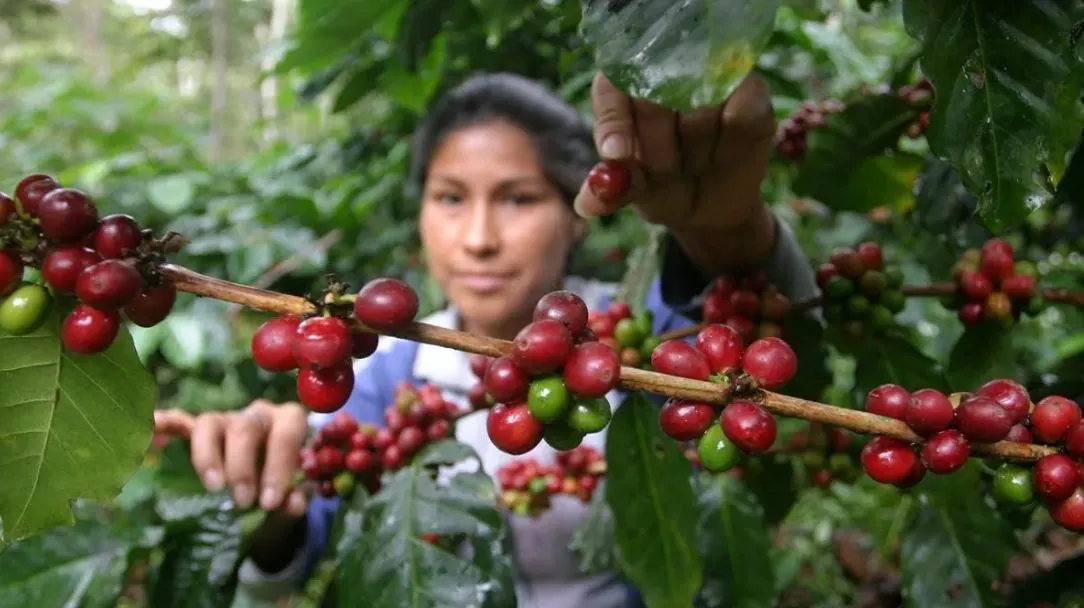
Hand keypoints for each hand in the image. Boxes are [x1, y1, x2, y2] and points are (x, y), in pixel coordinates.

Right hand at [154, 400, 309, 514]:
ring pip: (210, 423)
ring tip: (213, 487)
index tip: (270, 502)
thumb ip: (294, 502)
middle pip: (245, 427)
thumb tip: (292, 502)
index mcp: (288, 422)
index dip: (280, 465)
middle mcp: (257, 414)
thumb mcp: (291, 501)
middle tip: (243, 502)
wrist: (265, 491)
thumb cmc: (280, 490)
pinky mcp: (198, 431)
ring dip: (208, 456)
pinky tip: (153, 426)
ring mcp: (226, 420)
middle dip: (242, 466)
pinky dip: (166, 424)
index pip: (288, 431)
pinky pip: (179, 422)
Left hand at [573, 71, 775, 233]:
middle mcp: (667, 74)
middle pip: (655, 94)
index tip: (615, 154)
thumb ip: (611, 191)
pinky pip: (739, 111)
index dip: (614, 121)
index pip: (612, 88)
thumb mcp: (635, 192)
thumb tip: (586, 206)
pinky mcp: (750, 95)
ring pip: (699, 102)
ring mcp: (710, 80)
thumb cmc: (662, 188)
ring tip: (693, 167)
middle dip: (655, 144)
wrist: (708, 210)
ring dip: (693, 148)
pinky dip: (728, 140)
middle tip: (662, 171)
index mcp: (627, 89)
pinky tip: (723, 155)